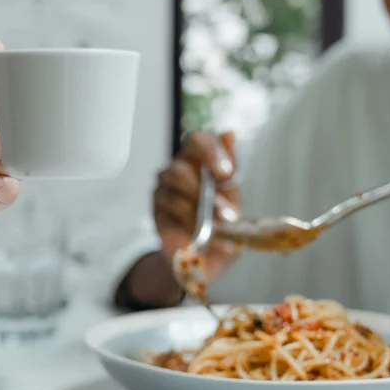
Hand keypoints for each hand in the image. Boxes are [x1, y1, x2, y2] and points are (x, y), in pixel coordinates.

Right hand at [153, 131, 241, 282]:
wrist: (207, 257)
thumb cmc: (220, 221)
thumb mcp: (232, 195)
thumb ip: (230, 168)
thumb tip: (229, 133)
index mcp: (197, 160)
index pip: (196, 140)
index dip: (210, 152)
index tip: (226, 173)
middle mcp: (176, 170)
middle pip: (179, 168)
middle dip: (206, 194)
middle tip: (227, 215)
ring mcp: (163, 191)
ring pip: (175, 195)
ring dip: (201, 213)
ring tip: (219, 230)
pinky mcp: (156, 213)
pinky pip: (171, 215)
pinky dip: (192, 227)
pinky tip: (205, 238)